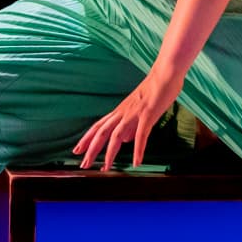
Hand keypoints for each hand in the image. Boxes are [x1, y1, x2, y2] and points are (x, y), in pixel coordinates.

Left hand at [73, 62, 189, 169]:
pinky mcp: (148, 114)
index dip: (86, 139)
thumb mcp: (139, 110)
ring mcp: (134, 113)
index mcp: (120, 111)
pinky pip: (141, 135)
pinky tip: (137, 162)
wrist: (165, 73)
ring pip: (116, 135)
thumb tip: (125, 141)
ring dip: (110, 153)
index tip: (76, 151)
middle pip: (102, 133)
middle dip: (91, 150)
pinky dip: (138, 150)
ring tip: (106, 168)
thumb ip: (131, 126)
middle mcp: (123, 112)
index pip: (98, 126)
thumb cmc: (154, 90)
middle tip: (83, 165)